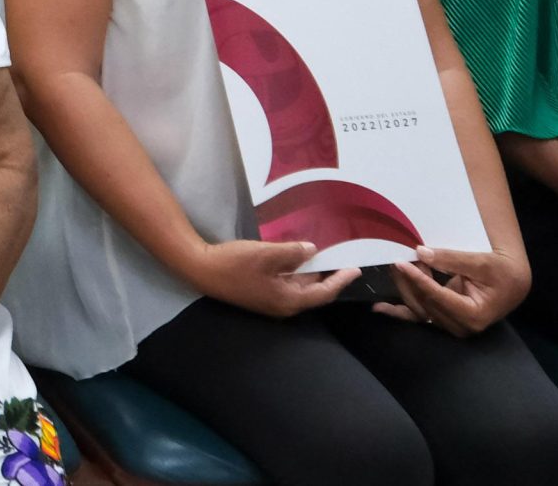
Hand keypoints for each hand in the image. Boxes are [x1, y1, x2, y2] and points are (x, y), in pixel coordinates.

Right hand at [193, 237, 357, 317]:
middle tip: (341, 258)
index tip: (356, 269)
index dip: (341, 280)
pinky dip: (296, 272)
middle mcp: (283, 305)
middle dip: (328, 276)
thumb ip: (293, 253)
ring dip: (311, 273)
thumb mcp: (267, 254)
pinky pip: (286, 284)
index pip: (323, 293)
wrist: (200, 269)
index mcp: (288, 301)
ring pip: (299, 287)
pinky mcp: (261, 293)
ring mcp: (271, 300)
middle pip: (313, 292)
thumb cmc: (235, 264)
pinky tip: (296, 257)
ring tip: (322, 255)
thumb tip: (312, 250)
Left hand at [374, 246, 528, 336]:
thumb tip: (420, 252)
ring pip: (419, 308)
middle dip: (410, 281)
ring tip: (395, 266)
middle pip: (425, 303)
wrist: (512, 282)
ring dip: (405, 288)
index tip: (402, 263)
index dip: (419, 280)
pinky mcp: (443, 319)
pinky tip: (379, 308)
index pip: (439, 297)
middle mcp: (461, 326)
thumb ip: (451, 259)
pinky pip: (418, 316)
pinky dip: (399, 311)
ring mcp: (451, 325)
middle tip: (398, 257)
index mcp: (474, 316)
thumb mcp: (481, 262)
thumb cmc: (501, 272)